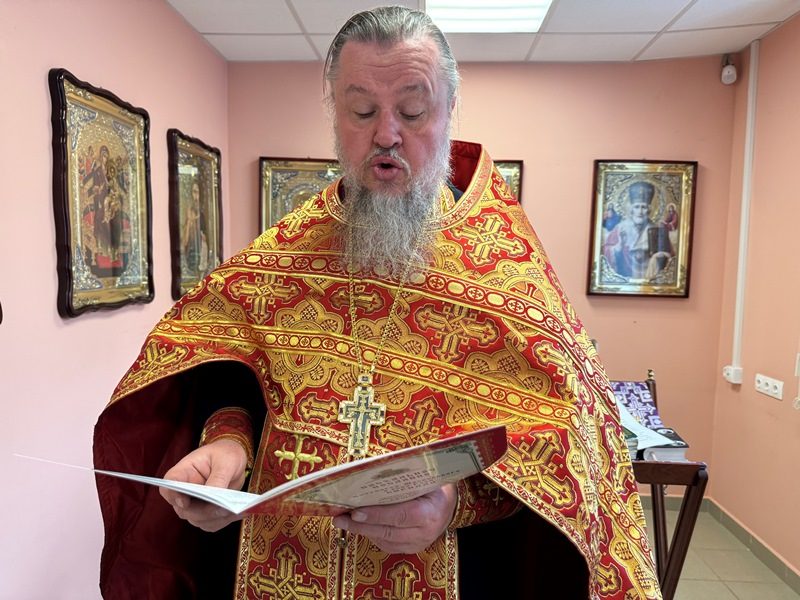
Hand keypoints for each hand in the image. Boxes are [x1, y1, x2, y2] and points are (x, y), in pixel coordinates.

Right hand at [159, 438, 248, 531]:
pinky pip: (211, 523)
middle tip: (224, 508)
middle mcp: (184, 491)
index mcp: (184, 472)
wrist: (233, 460)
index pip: (168, 486)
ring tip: (237, 511)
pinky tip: (240, 513)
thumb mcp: (225, 461)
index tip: (184, 502)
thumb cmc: (225, 454)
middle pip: (184, 509)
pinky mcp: (205, 513)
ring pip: (198, 520)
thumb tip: (215, 497)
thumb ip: (218, 478)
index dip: (172, 496)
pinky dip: (225, 521)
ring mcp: (193, 504)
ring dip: (217, 518)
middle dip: (204, 512)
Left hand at [332, 483, 457, 553]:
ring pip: (385, 540)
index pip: (401, 515)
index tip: (355, 510)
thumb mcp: (425, 476)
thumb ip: (403, 475)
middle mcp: (425, 532)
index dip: (377, 514)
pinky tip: (359, 526)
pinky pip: (388, 545)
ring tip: (343, 520)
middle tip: (340, 517)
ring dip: (362, 531)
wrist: (451, 504)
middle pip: (388, 531)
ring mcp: (419, 543)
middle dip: (361, 524)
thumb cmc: (435, 484)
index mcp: (431, 512)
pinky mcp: (412, 549)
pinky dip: (372, 535)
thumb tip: (371, 469)